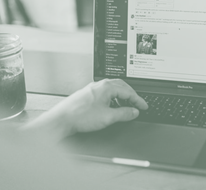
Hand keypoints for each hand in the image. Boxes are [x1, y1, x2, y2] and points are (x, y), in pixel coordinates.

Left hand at [22, 79, 147, 142]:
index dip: (138, 100)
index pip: (128, 91)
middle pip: (122, 87)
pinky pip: (105, 92)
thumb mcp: (108, 117)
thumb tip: (134, 111)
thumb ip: (124, 114)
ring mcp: (93, 89)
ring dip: (122, 96)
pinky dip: (113, 98)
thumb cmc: (81, 116)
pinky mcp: (88, 94)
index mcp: (107, 87)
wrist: (62, 119)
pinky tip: (112, 106)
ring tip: (127, 106)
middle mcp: (100, 85)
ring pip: (113, 89)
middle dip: (132, 95)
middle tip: (138, 104)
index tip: (144, 106)